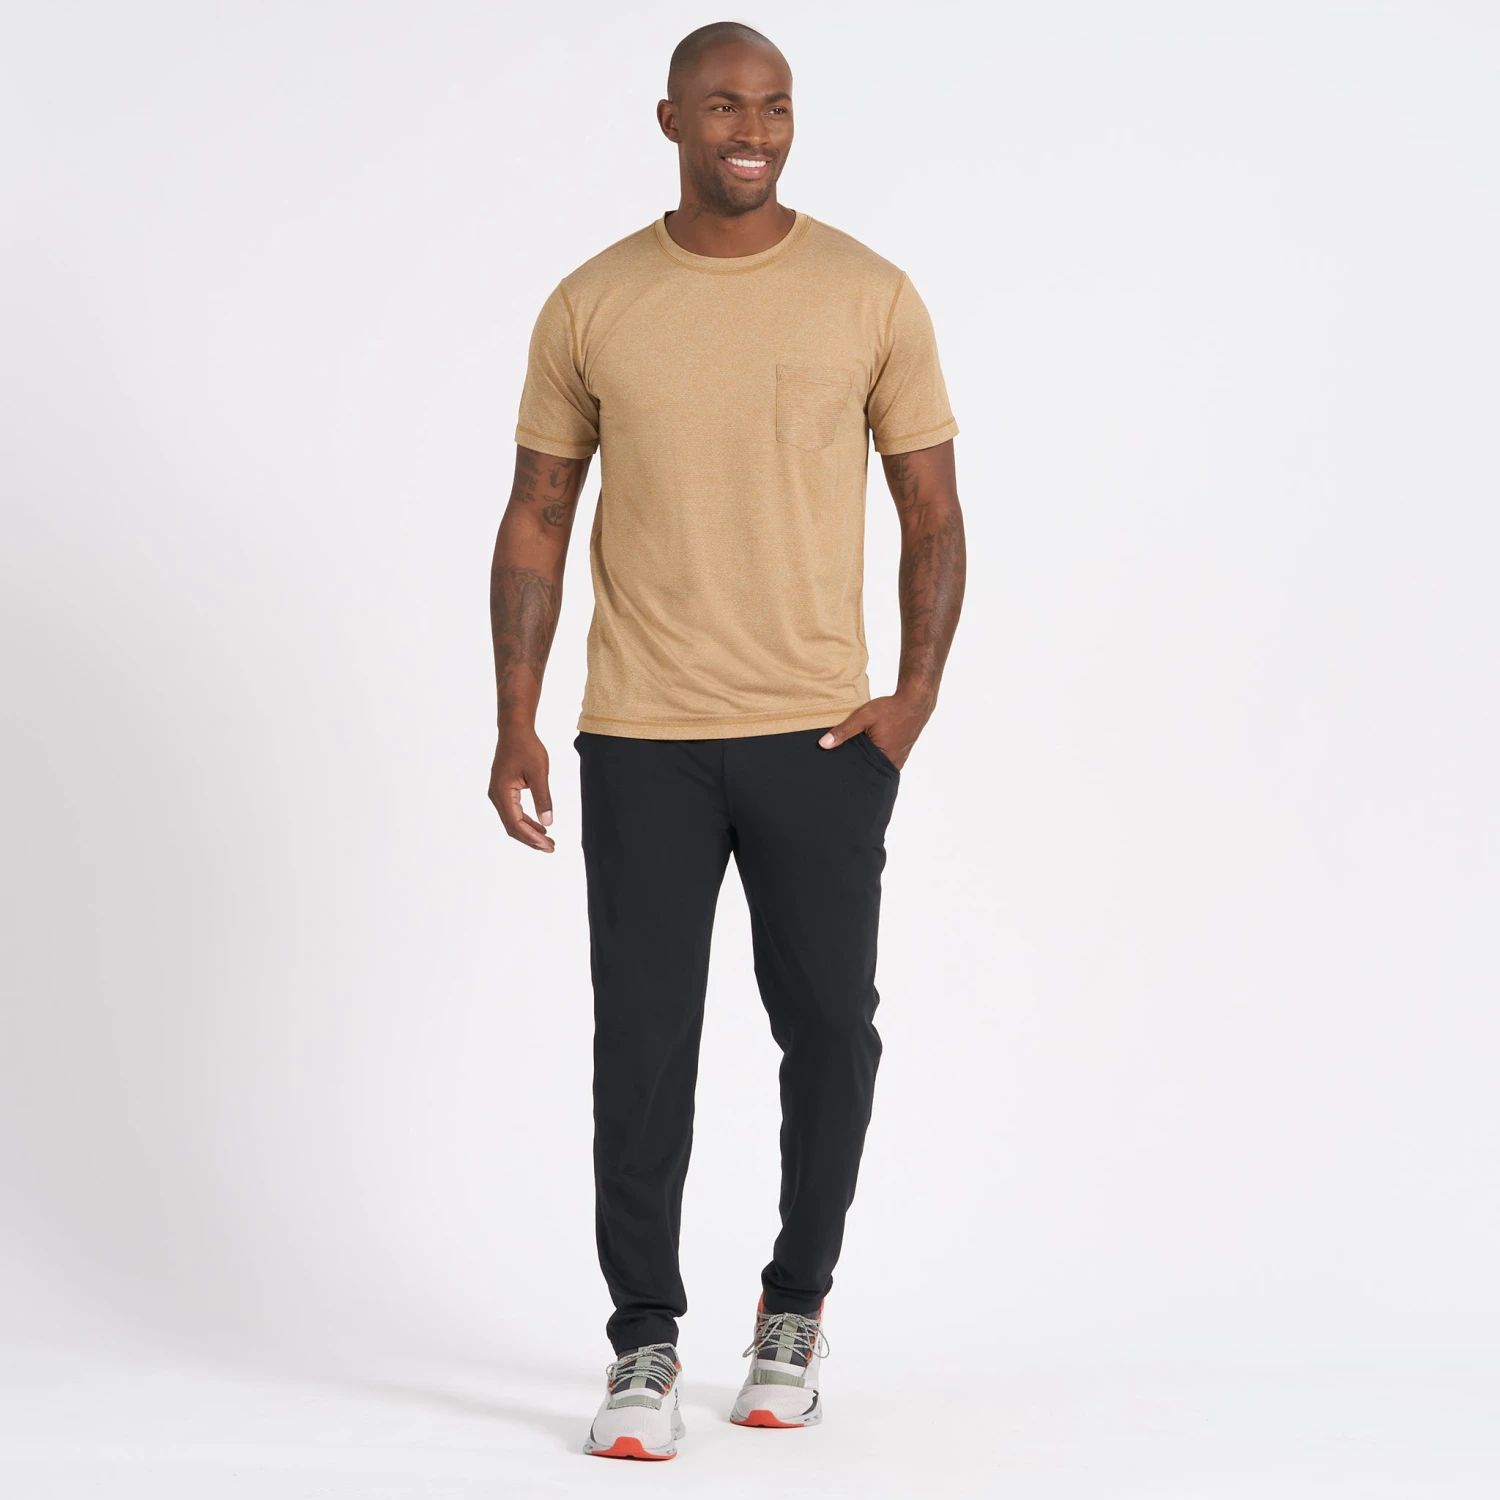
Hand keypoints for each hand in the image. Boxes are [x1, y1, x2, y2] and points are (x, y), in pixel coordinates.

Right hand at [488, 724, 554, 851]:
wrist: (515, 730)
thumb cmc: (526, 747)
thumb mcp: (539, 773)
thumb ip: (543, 798)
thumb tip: (548, 822)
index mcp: (502, 792)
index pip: (516, 823)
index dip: (532, 837)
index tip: (548, 844)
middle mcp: (496, 796)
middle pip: (512, 826)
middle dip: (531, 839)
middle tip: (551, 847)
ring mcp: (498, 794)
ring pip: (512, 821)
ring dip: (529, 832)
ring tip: (547, 841)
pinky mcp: (503, 791)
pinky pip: (513, 812)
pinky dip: (526, 821)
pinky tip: (540, 826)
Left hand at [817, 692, 931, 770]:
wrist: (914, 702)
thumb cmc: (891, 709)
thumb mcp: (864, 717)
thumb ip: (844, 731)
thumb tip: (823, 744)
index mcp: (883, 759)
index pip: (860, 774)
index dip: (847, 772)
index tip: (834, 772)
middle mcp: (892, 764)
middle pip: (868, 773)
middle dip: (855, 769)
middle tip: (839, 767)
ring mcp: (897, 761)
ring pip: (876, 767)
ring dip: (865, 762)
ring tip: (852, 758)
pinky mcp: (899, 755)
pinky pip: (883, 761)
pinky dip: (874, 757)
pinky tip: (866, 750)